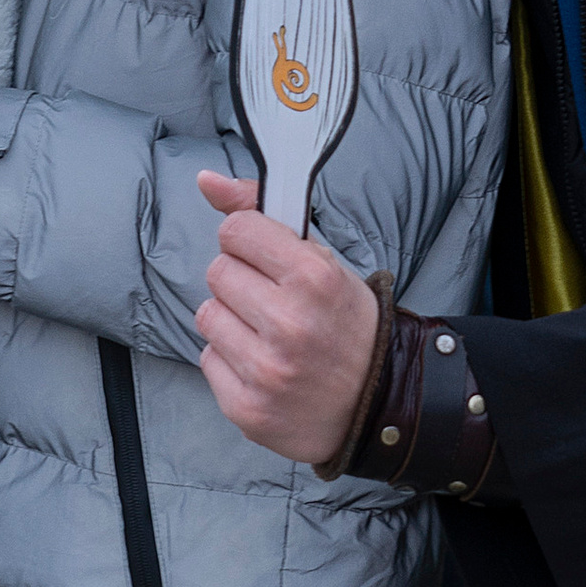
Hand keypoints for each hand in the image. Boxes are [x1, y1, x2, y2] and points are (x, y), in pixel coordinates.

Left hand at [195, 174, 380, 466]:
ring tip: (268, 335)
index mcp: (314, 278)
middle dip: (241, 282)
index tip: (264, 257)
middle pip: (218, 272)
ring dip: (231, 321)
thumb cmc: (348, 327)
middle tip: (272, 301)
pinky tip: (262, 365)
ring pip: (207, 315)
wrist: (379, 404)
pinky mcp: (247, 406)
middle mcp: (289, 323)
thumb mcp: (322, 263)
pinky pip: (208, 359)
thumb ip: (261, 217)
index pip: (236, 231)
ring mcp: (266, 370)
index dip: (248, 241)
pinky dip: (230, 360)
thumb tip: (206, 180)